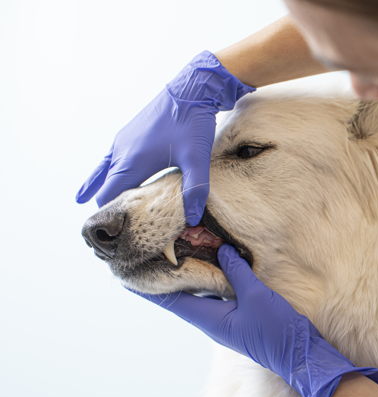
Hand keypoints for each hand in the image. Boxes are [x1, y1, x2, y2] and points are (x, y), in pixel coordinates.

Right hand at [76, 51, 255, 225]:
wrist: (191, 88)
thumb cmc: (193, 123)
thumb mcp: (197, 159)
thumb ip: (195, 189)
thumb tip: (193, 217)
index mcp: (133, 161)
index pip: (110, 195)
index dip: (108, 214)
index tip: (106, 233)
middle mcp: (123, 150)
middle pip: (105, 184)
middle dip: (103, 204)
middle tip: (99, 225)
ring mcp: (125, 139)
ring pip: (105, 168)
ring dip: (100, 184)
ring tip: (86, 199)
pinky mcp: (132, 131)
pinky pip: (113, 156)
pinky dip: (106, 169)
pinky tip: (108, 172)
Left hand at [133, 245, 377, 396]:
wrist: (300, 357)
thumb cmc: (277, 331)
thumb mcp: (257, 296)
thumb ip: (237, 272)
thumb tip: (220, 249)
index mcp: (208, 318)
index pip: (168, 299)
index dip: (146, 286)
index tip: (124, 272)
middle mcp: (211, 320)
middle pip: (179, 295)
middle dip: (163, 276)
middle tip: (149, 253)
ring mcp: (224, 319)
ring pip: (198, 293)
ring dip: (187, 275)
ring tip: (177, 251)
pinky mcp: (237, 317)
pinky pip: (216, 294)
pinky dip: (209, 277)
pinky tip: (213, 262)